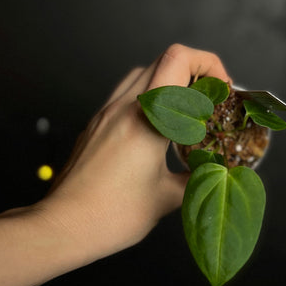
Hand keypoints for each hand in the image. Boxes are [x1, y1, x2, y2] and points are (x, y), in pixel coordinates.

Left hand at [34, 44, 230, 263]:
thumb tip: (214, 174)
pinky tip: (158, 128)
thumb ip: (196, 180)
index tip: (222, 88)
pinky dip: (149, 98)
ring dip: (169, 81)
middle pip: (163, 59)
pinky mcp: (95, 125)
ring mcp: (106, 114)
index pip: (178, 60)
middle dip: (195, 72)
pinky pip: (125, 94)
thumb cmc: (111, 215)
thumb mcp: (166, 199)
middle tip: (209, 101)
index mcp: (147, 120)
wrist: (63, 226)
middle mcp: (124, 107)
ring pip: (142, 72)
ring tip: (185, 112)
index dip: (208, 63)